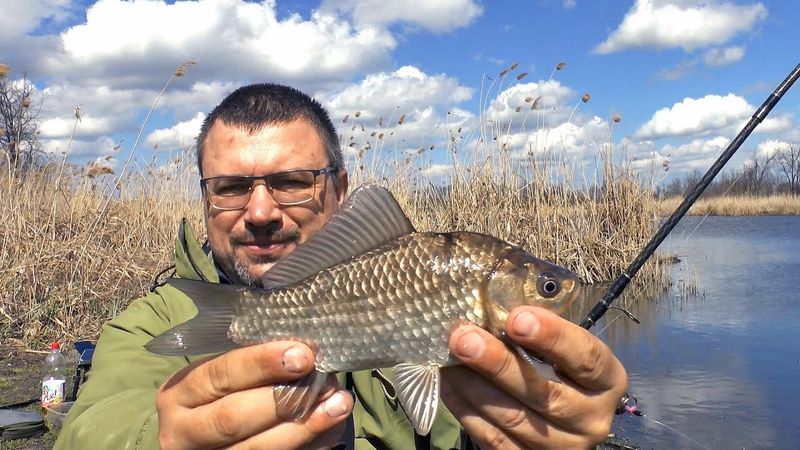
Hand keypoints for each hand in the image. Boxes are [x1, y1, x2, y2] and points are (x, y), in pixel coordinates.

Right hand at [156, 341, 352, 449]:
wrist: (194, 439)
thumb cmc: (214, 394)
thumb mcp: (216, 373)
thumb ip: (248, 360)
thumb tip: (302, 346)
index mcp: (178, 394)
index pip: (219, 375)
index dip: (261, 364)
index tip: (302, 354)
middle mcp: (184, 432)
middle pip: (233, 418)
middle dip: (284, 399)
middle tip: (326, 381)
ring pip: (257, 449)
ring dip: (305, 427)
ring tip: (339, 404)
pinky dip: (310, 445)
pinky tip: (332, 426)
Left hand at [442, 306, 626, 448]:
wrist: (558, 420)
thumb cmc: (555, 366)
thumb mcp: (559, 345)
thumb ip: (538, 326)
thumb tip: (491, 299)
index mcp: (607, 380)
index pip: (586, 358)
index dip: (553, 337)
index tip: (516, 318)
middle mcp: (592, 418)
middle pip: (545, 394)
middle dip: (498, 364)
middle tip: (463, 338)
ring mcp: (564, 447)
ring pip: (514, 419)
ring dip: (474, 387)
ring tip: (449, 358)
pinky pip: (495, 440)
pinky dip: (467, 410)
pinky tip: (450, 383)